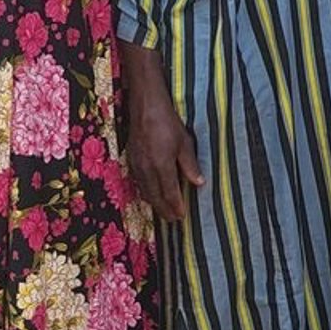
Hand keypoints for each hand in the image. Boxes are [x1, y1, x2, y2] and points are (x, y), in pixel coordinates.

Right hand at [127, 95, 203, 222]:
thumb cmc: (168, 123)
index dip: (176, 206)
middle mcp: (147, 169)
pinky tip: (152, 195)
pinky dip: (146, 193)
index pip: (169, 193)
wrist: (145, 108)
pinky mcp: (131, 161)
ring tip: (164, 212)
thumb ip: (190, 165)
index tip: (182, 216)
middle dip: (164, 210)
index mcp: (161, 166)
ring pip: (145, 192)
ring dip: (155, 204)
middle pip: (155, 197)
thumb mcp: (184, 143)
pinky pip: (139, 183)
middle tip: (174, 220)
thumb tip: (199, 183)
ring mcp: (137, 166)